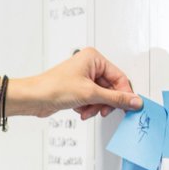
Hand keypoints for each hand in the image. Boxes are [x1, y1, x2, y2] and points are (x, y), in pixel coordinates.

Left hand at [19, 47, 141, 119]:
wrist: (33, 98)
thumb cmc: (54, 88)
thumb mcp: (91, 94)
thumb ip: (116, 98)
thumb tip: (135, 101)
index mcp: (94, 58)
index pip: (120, 77)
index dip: (125, 94)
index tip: (130, 107)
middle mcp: (89, 65)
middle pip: (111, 88)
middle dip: (105, 102)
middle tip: (104, 111)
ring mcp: (83, 77)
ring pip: (102, 96)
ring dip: (96, 107)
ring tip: (86, 111)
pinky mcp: (77, 89)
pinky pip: (92, 100)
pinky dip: (88, 107)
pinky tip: (80, 110)